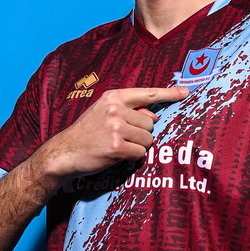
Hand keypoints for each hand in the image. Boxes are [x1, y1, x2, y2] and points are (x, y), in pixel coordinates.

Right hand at [44, 86, 188, 182]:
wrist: (64, 152)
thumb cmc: (86, 133)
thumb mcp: (104, 114)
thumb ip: (129, 112)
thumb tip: (153, 117)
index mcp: (113, 98)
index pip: (147, 94)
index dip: (168, 94)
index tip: (186, 92)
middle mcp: (116, 109)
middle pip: (150, 124)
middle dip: (141, 134)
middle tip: (119, 138)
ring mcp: (116, 128)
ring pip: (147, 140)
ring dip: (137, 147)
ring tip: (117, 146)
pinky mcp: (116, 147)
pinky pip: (140, 154)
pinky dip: (132, 158)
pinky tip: (116, 155)